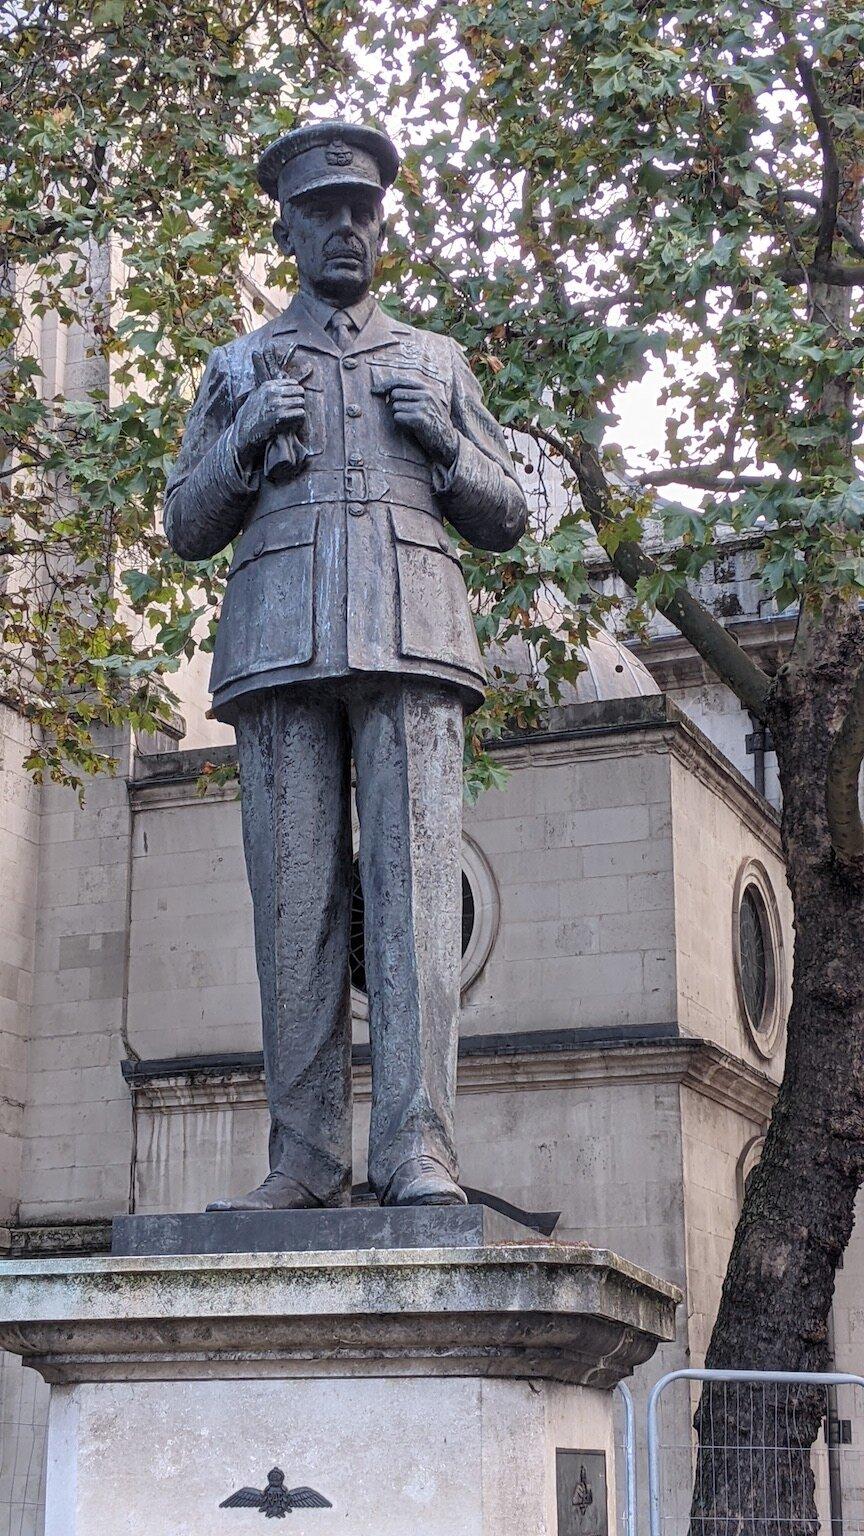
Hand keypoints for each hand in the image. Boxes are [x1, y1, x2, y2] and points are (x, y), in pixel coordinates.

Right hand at [234, 353, 306, 469]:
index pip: (294, 383)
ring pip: (301, 402)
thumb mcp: (256, 397)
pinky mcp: (279, 417)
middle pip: (300, 392)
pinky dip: (300, 420)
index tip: (293, 403)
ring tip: (294, 419)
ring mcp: (276, 404)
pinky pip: (300, 414)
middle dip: (299, 402)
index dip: (296, 394)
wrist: (243, 434)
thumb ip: (269, 390)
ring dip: (300, 411)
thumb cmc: (251, 417)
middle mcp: (272, 392)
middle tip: (295, 412)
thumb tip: (285, 383)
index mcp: (268, 386)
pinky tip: (294, 425)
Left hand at [387, 381, 458, 467]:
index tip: (374, 391)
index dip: (385, 385)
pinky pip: (397, 417)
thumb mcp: (427, 403)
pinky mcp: (420, 419)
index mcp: (427, 388)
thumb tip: (386, 390)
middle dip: (393, 404)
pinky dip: (400, 424)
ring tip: (410, 422)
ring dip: (398, 415)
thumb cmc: (433, 423)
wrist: (448, 441)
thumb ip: (412, 394)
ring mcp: (424, 406)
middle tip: (403, 414)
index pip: (400, 381)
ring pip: (395, 406)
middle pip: (395, 393)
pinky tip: (411, 428)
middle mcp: (426, 394)